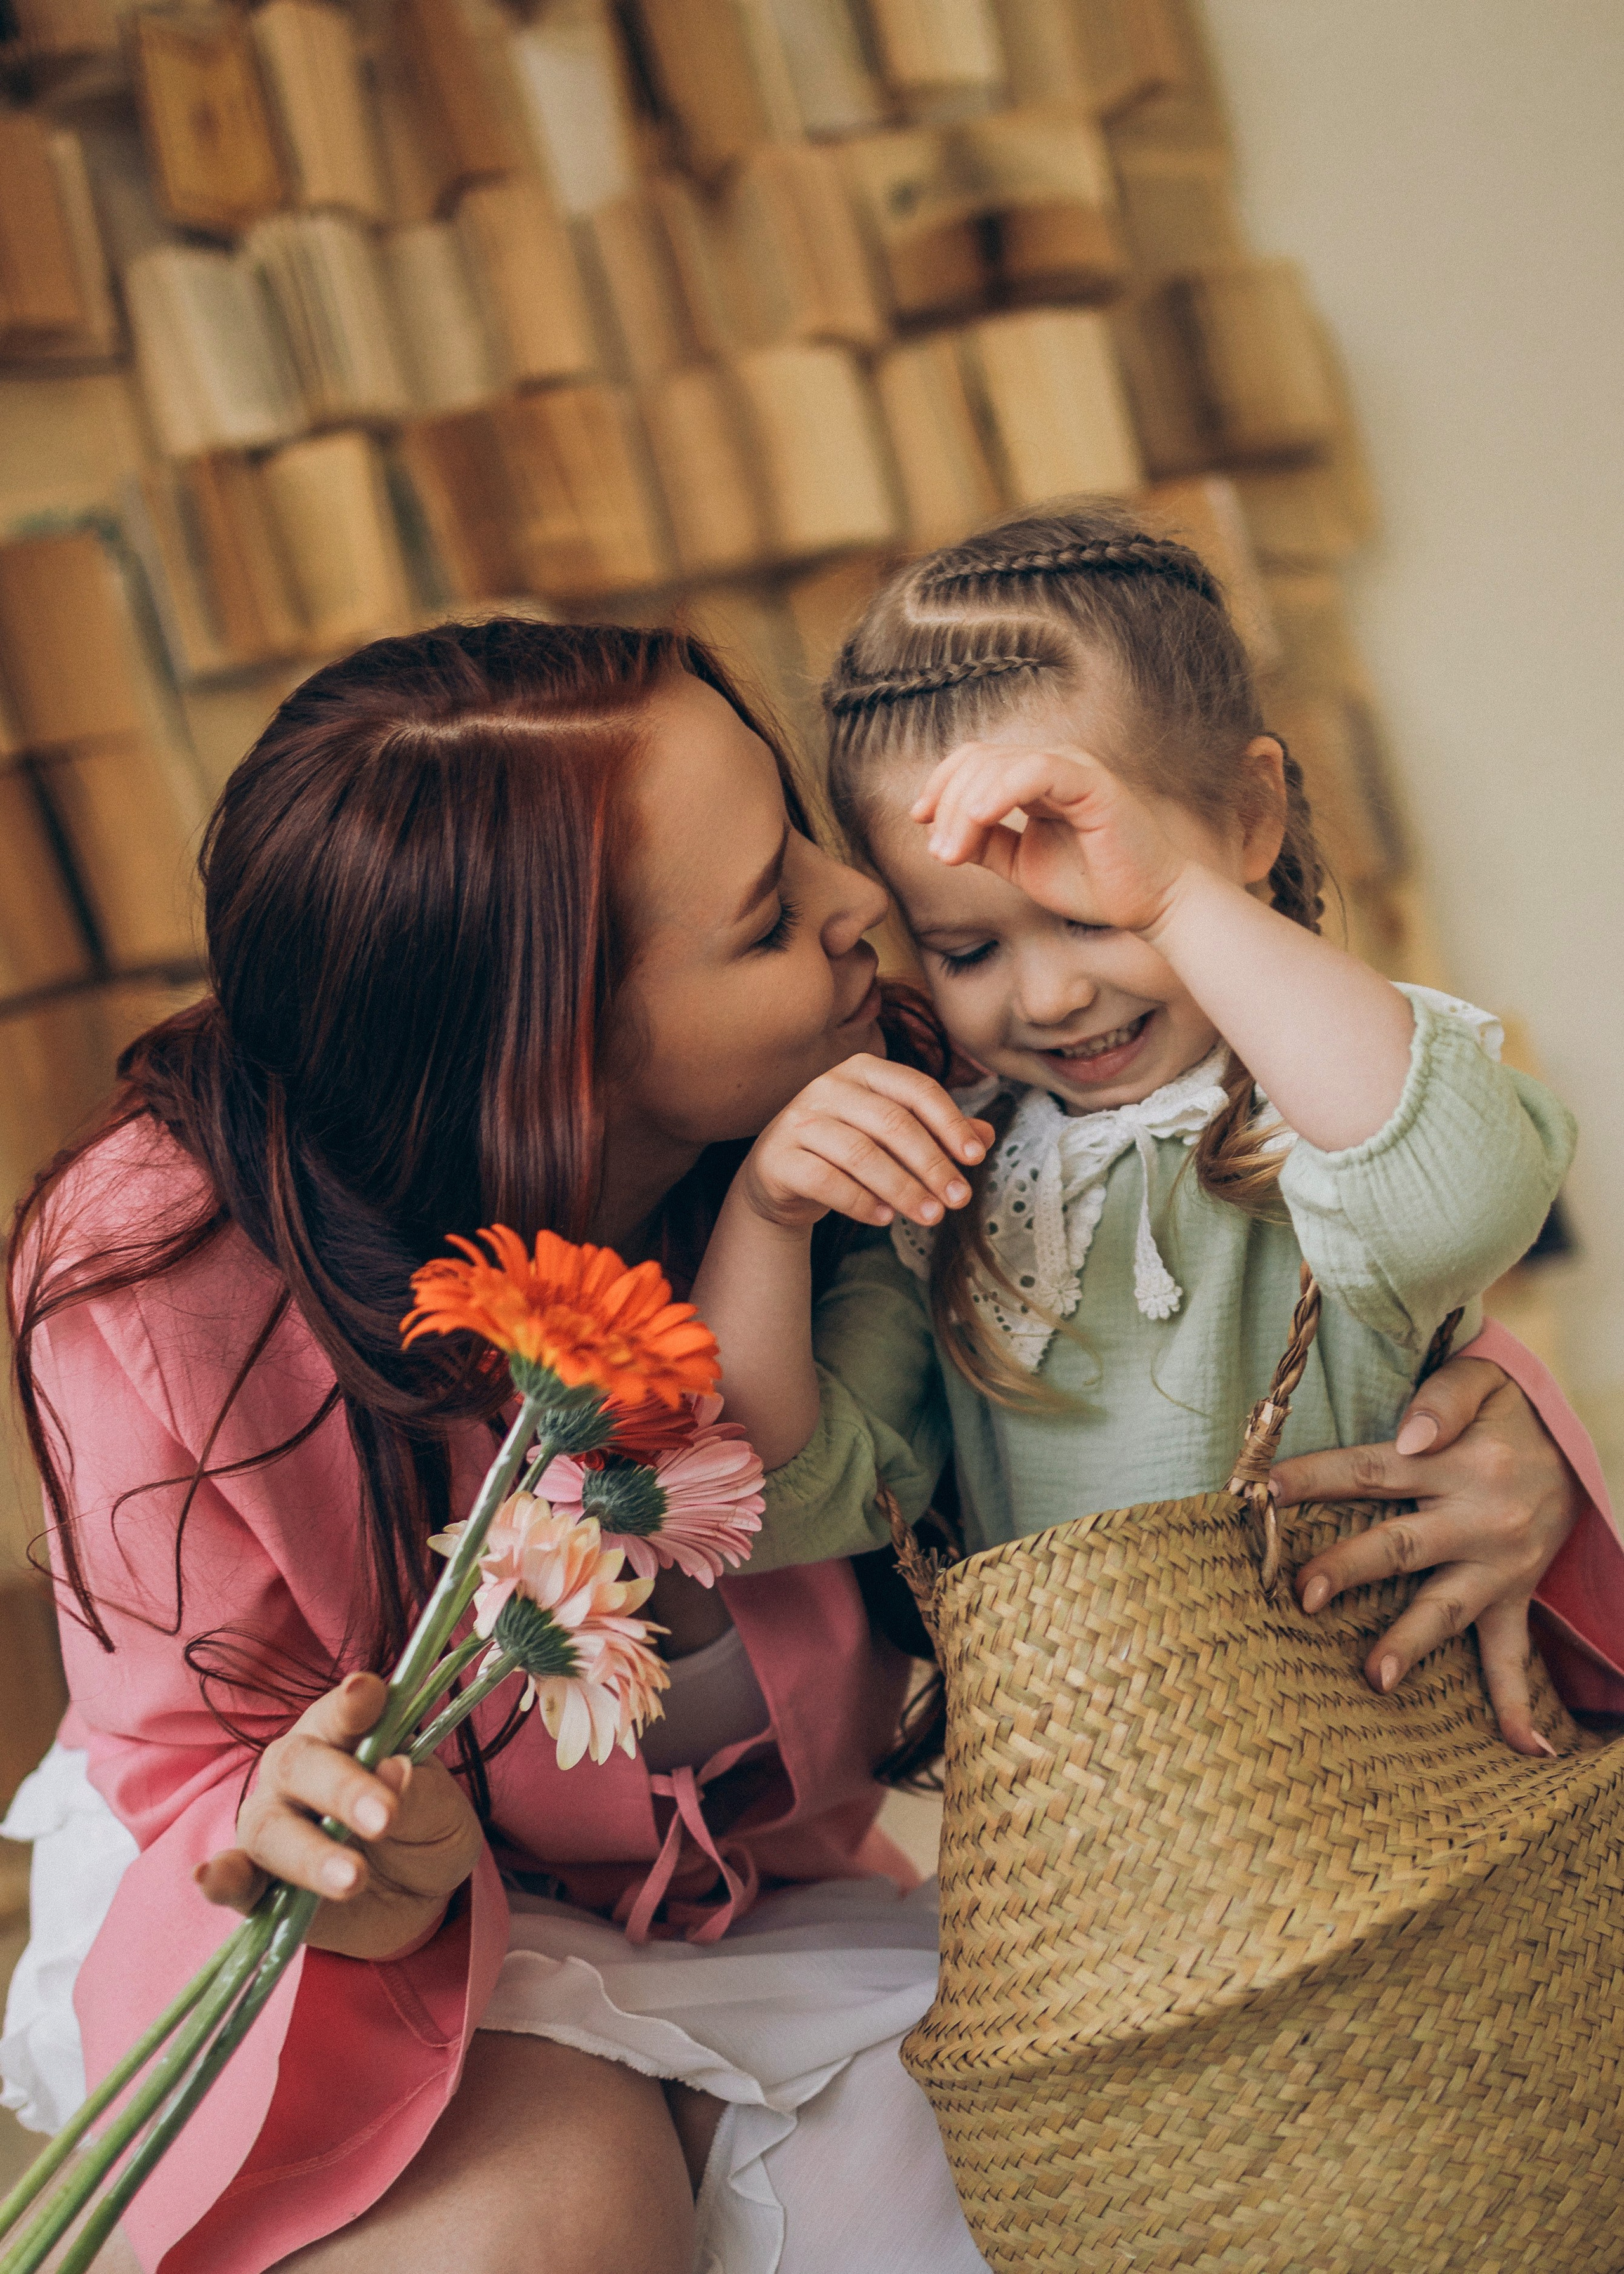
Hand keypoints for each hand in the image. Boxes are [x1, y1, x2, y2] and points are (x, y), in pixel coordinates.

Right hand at [195, 1672, 483, 1959]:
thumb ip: (420, 1794)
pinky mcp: (257, 1884)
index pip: (343, 1711)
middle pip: (300, 1765)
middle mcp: (297, 1772)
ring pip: (271, 1827)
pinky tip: (209, 1876)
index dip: (352, 1703)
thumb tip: (397, 1770)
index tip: (366, 1693)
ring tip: (352, 1878)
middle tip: (384, 1817)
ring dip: (309, 1852)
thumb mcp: (441, 1814)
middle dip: (342, 1789)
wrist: (413, 1899)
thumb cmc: (423, 1832)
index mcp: (344, 1734)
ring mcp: (272, 1826)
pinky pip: (232, 1879)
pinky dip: (221, 1878)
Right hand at [737, 1053, 993, 1233]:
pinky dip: (860, 1202)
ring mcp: (799, 1120)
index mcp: (863, 1070)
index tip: (977, 1158)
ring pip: (861, 1154)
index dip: (951, 1123)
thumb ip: (937, 1132)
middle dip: (933, 1164)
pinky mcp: (778, 1157)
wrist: (781, 1177)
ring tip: (932, 1217)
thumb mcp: (893, 1138)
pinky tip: (885, 1219)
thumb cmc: (848, 1151)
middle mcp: (828, 1086)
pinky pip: (825, 1180)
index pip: (917, 1089)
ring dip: (903, 1189)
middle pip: (893, 1123)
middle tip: (960, 1200)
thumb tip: (987, 1135)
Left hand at [911, 739, 1190, 933]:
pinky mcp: (1092, 783)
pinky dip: (999, 793)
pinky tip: (978, 820)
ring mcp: (1073, 768)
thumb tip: (938, 836)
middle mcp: (1052, 764)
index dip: (940, 785)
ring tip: (951, 851)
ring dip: (963, 808)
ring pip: (997, 765)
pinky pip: (1035, 771)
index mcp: (1035, 779)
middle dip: (946, 805)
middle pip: (978, 760)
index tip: (919, 821)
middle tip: (939, 852)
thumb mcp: (1021, 864)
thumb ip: (985, 844)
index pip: (975, 761)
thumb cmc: (1092, 884)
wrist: (1149, 904)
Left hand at [1274, 1357, 1583, 1754]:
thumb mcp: (1483, 1383)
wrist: (1579, 1451)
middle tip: (1303, 1593)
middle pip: (1401, 1545)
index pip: (1369, 1470)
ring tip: (1375, 1678)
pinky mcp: (1515, 1596)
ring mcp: (1499, 1566)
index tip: (1262, 1492)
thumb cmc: (1507, 1415)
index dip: (1314, 1479)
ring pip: (1447, 1608)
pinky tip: (1525, 1750)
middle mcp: (1478, 1519)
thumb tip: (1408, 1433)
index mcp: (1456, 1463)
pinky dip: (1517, 1702)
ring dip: (1411, 1644)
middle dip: (1351, 1568)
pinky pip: (1515, 1653)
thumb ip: (1441, 1396)